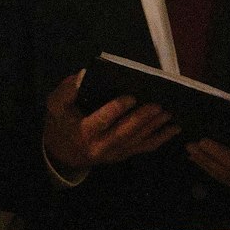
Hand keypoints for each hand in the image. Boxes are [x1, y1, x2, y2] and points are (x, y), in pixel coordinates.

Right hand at [42, 72, 176, 173]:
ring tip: (169, 112)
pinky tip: (175, 127)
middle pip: (124, 133)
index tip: (130, 96)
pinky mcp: (124, 154)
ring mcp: (115, 153)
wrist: (62, 153)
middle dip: (142, 119)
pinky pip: (145, 147)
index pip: (101, 121)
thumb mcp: (55, 106)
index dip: (116, 110)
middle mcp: (101, 146)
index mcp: (83, 132)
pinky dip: (161, 138)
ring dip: (155, 127)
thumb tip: (84, 75)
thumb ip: (67, 90)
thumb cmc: (60, 123)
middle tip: (158, 105)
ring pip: (138, 140)